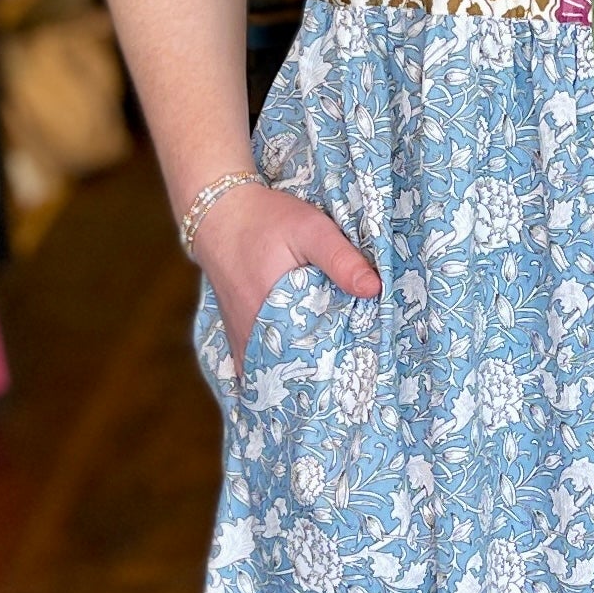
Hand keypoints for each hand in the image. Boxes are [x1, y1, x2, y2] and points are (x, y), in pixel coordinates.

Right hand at [196, 181, 380, 378]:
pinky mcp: (237, 333)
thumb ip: (340, 259)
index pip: (312, 359)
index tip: (360, 370)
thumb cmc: (267, 219)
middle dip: (321, 376)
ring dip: (299, 373)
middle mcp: (253, 334)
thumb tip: (373, 290)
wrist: (219, 213)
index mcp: (275, 314)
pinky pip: (258, 364)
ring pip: (274, 370)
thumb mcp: (311, 230)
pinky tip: (298, 367)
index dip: (339, 366)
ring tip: (329, 377)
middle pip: (293, 370)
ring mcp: (242, 338)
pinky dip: (277, 367)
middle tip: (349, 379)